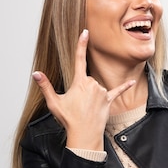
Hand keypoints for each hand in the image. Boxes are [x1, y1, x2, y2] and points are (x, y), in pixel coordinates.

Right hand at [31, 29, 135, 149]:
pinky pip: (118, 91)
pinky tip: (132, 82)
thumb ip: (45, 86)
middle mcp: (92, 84)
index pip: (79, 59)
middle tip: (76, 104)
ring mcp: (102, 92)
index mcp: (79, 82)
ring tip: (85, 109)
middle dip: (80, 89)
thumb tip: (36, 74)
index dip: (81, 44)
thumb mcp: (54, 102)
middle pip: (86, 79)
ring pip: (96, 87)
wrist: (84, 135)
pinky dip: (125, 86)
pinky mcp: (109, 100)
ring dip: (90, 95)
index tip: (85, 32)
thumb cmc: (69, 119)